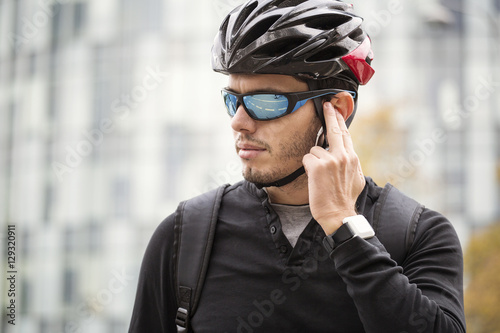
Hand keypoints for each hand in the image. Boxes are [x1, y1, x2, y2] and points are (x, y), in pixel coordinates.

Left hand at [302, 101, 365, 234]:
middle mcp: (343, 156)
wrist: (338, 213)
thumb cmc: (345, 199)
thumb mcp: (356, 179)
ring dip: (314, 160)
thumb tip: (348, 155)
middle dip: (330, 115)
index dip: (340, 121)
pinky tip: (312, 176)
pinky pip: (307, 157)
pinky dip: (307, 166)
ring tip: (319, 175)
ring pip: (316, 149)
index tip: (336, 110)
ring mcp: (331, 160)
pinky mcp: (317, 166)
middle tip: (326, 105)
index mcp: (353, 158)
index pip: (346, 135)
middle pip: (335, 130)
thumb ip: (351, 164)